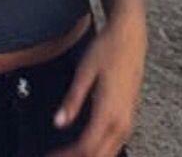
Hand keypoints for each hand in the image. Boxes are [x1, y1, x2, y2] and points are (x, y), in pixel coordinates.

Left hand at [46, 13, 146, 156]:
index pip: (87, 147)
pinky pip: (117, 143)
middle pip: (100, 155)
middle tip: (57, 156)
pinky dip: (101, 150)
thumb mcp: (84, 72)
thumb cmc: (107, 50)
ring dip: (90, 156)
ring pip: (110, 152)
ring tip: (68, 154)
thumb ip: (72, 100)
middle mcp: (123, 121)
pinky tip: (88, 146)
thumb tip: (59, 122)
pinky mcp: (130, 115)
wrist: (130, 36)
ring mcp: (129, 120)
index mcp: (109, 112)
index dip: (67, 156)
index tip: (51, 156)